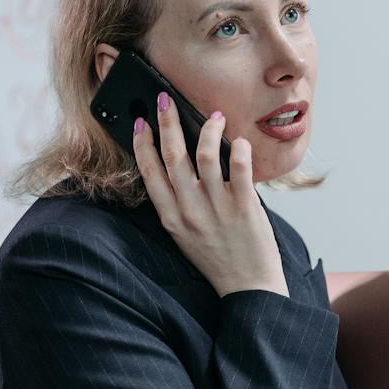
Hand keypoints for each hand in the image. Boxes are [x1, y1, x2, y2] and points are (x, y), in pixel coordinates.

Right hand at [133, 95, 285, 297]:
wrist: (249, 288)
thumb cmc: (218, 257)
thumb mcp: (185, 234)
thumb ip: (180, 202)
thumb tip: (179, 161)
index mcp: (171, 218)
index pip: (149, 172)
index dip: (142, 143)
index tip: (139, 122)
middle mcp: (190, 211)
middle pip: (172, 156)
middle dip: (166, 122)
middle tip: (165, 99)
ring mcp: (217, 208)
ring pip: (205, 155)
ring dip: (208, 129)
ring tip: (214, 117)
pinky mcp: (244, 207)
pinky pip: (239, 168)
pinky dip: (238, 148)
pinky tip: (239, 141)